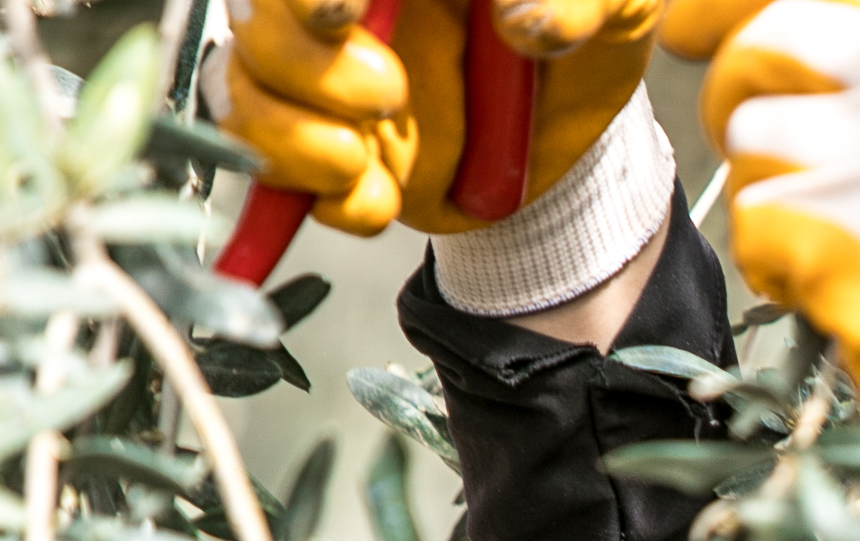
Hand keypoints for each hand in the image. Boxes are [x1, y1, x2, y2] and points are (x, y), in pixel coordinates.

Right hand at [209, 0, 662, 236]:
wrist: (580, 114)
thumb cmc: (588, 22)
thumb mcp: (614, 5)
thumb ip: (577, 3)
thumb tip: (525, 20)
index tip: (339, 14)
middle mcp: (345, 1)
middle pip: (256, 15)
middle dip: (299, 62)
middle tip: (386, 97)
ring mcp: (322, 67)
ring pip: (245, 89)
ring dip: (294, 138)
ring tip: (363, 165)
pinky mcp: (330, 139)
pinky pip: (279, 171)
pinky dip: (320, 198)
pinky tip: (377, 202)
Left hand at [677, 0, 859, 540]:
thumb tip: (785, 34)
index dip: (736, 12)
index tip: (690, 32)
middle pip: (766, 51)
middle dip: (742, 99)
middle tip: (757, 147)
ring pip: (753, 144)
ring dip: (770, 195)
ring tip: (830, 245)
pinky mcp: (847, 251)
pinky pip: (758, 227)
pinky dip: (778, 264)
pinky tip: (835, 294)